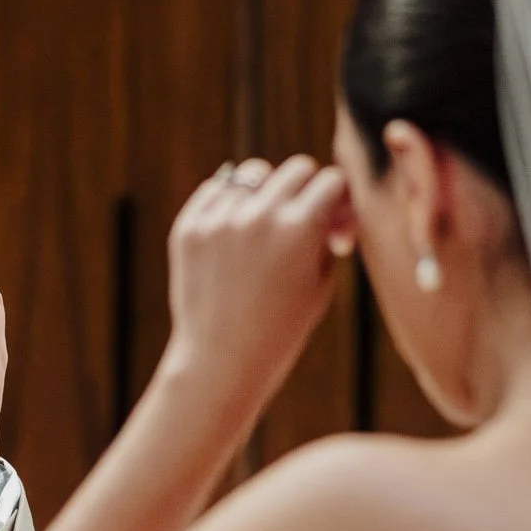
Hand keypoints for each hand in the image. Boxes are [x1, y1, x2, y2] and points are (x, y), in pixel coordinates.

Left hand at [163, 155, 352, 408]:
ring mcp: (220, 219)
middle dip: (307, 192)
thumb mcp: (321, 283)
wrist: (222, 361)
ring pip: (254, 173)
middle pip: (296, 169)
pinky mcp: (189, 227)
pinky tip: (236, 233)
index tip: (334, 226)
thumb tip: (325, 196)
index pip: (332, 180)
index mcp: (301, 229)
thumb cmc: (282, 328)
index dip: (340, 200)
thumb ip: (326, 233)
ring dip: (266, 192)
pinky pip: (217, 189)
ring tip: (266, 228)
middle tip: (304, 223)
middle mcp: (259, 216)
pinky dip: (231, 203)